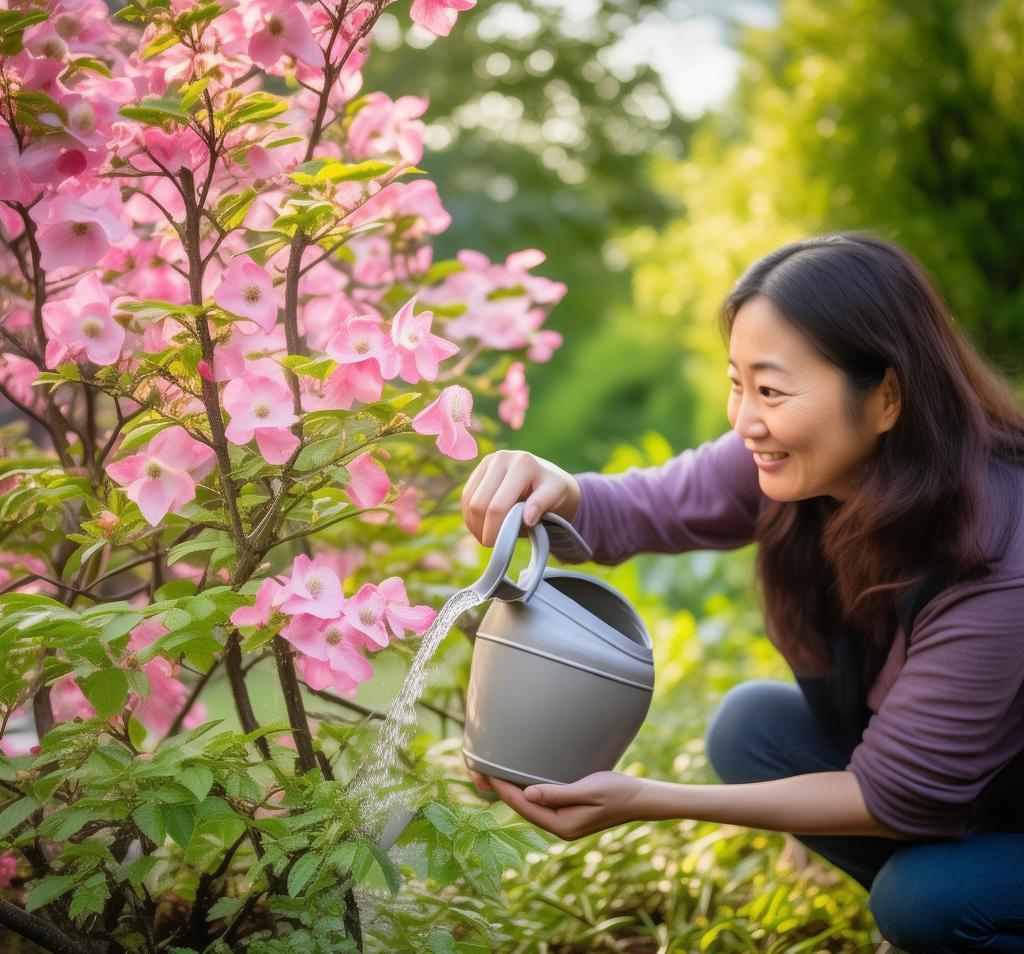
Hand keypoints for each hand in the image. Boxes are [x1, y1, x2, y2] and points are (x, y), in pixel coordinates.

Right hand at [460, 449, 580, 547]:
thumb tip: (527, 519)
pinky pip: (465, 498)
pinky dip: (471, 516)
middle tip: (493, 544)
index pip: (498, 506)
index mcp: (522, 464)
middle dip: (483, 529)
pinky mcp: (477, 470)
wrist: (544, 476)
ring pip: (469, 501)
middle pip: (479, 504)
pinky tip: (482, 526)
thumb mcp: (555, 495)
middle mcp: (501, 458)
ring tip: (488, 536)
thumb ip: (542, 505)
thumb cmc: (551, 489)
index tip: (499, 545)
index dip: (495, 530)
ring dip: (475, 524)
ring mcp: (487, 462)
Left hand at [471, 770, 648, 840]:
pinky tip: (518, 778)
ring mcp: (563, 822)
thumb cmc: (618, 791)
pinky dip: (525, 790)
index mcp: (563, 825)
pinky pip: (539, 802)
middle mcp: (559, 827)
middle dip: (501, 790)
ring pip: (528, 806)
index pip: (524, 806)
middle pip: (522, 808)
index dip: (503, 788)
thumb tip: (527, 794)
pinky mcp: (567, 814)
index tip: (486, 772)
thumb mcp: (589, 790)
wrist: (640, 799)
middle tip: (480, 770)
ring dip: (511, 790)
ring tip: (493, 772)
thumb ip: (558, 793)